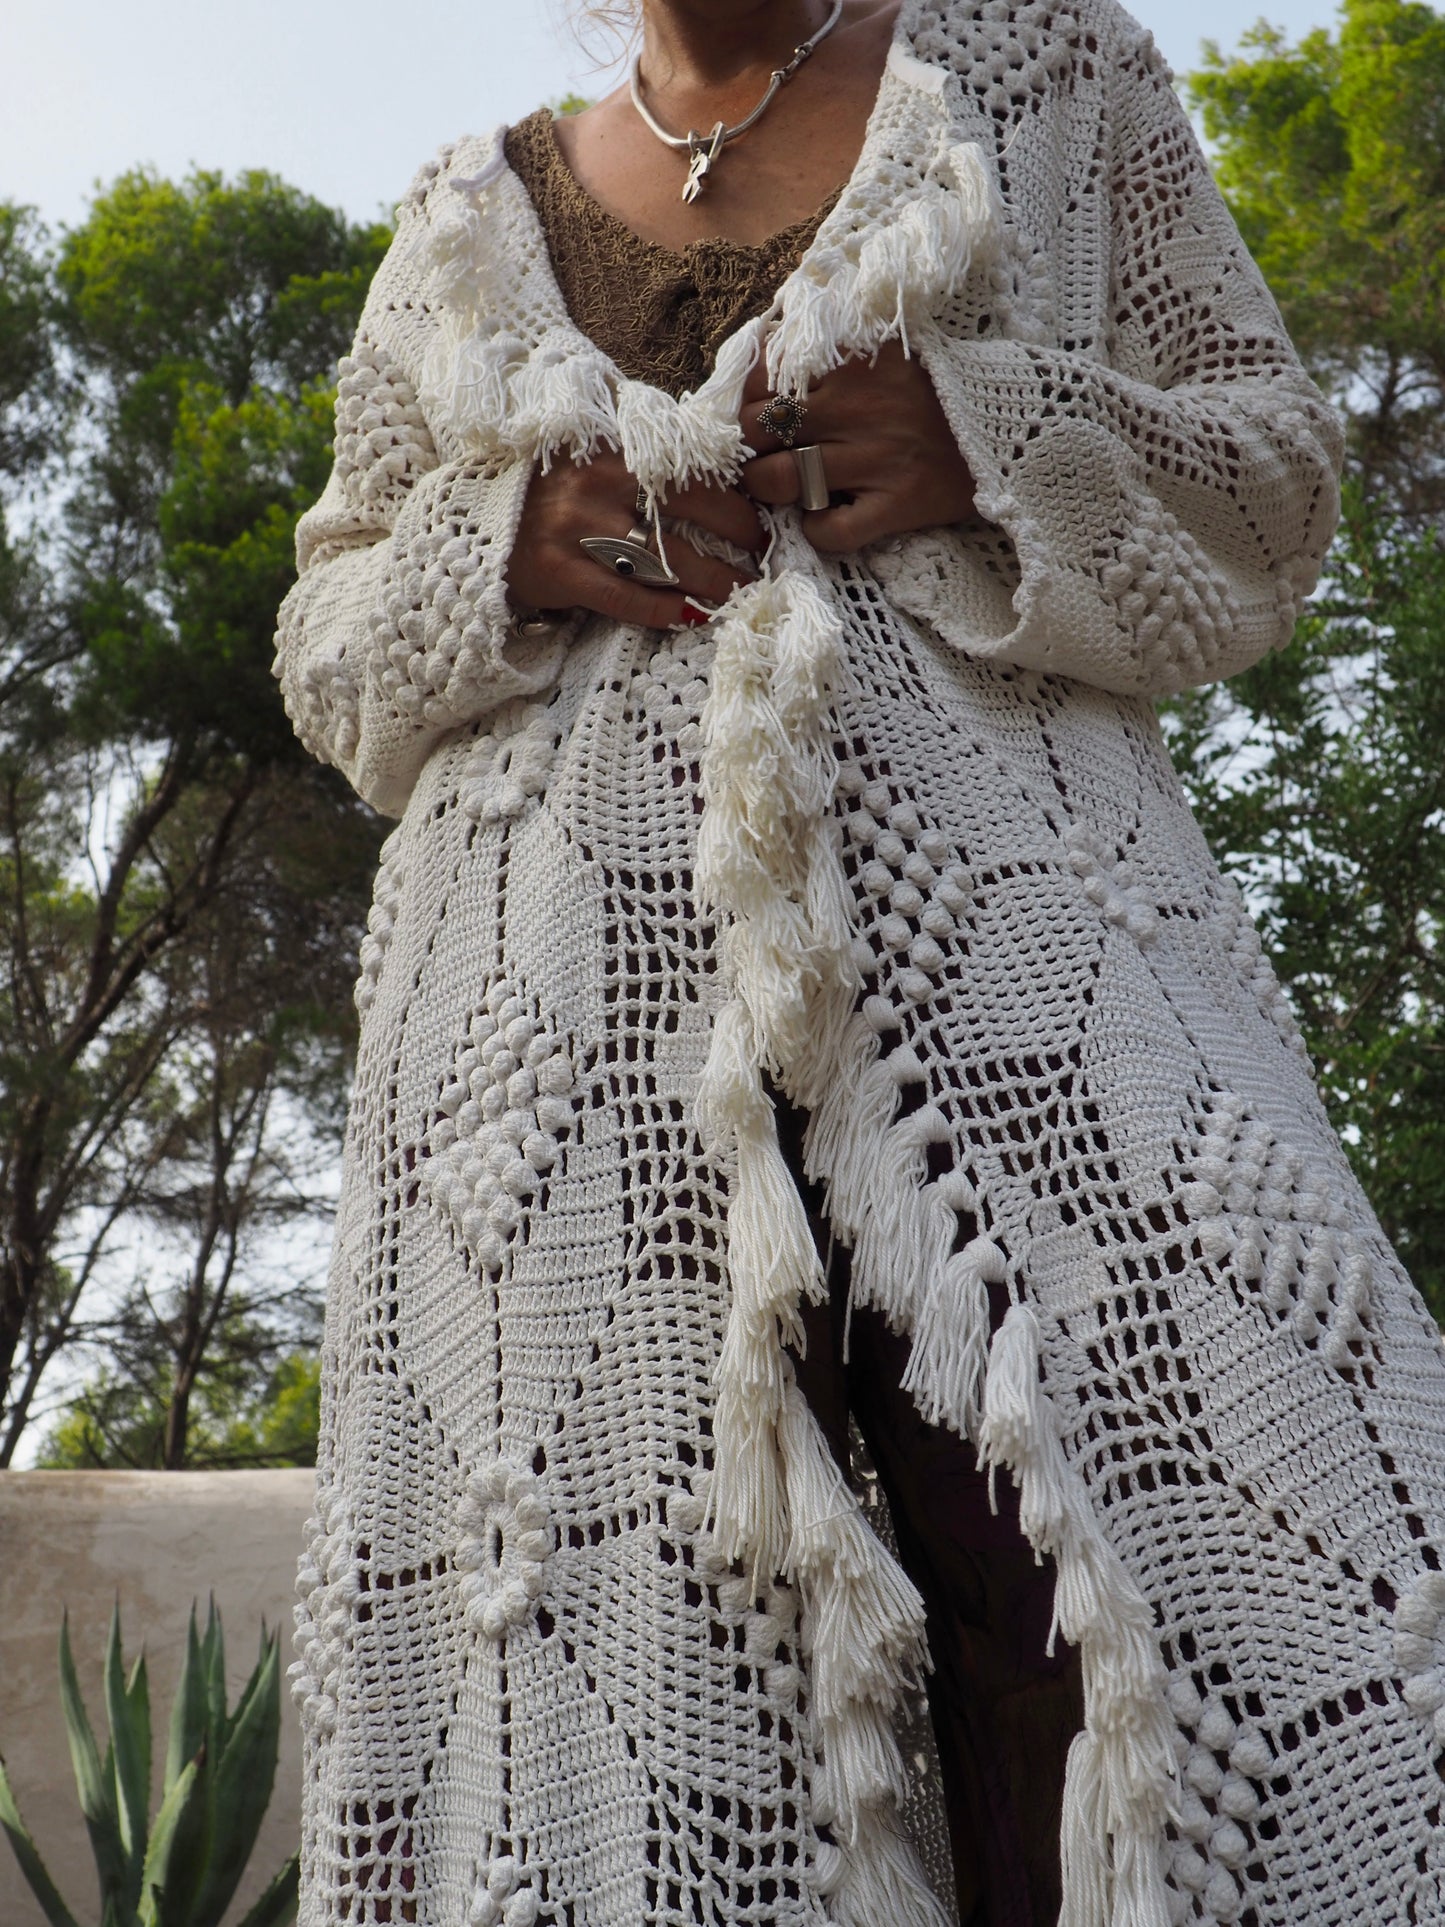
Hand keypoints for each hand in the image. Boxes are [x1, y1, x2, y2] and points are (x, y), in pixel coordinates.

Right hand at [505, 446, 762, 627]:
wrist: (472, 521)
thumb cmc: (546, 489)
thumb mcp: (589, 453)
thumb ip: (640, 455)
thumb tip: (713, 468)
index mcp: (610, 448)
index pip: (689, 472)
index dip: (733, 499)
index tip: (761, 517)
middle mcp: (595, 485)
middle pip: (685, 515)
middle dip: (734, 540)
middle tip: (761, 558)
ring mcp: (574, 530)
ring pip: (662, 560)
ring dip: (710, 580)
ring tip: (739, 592)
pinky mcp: (559, 572)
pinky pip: (624, 597)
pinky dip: (662, 609)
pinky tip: (690, 616)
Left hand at [740, 341, 977, 551]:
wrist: (1011, 423)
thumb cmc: (935, 388)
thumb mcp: (883, 348)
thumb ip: (829, 348)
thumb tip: (765, 352)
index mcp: (850, 360)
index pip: (762, 376)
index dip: (745, 400)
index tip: (754, 411)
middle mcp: (856, 406)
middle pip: (758, 431)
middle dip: (747, 447)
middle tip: (761, 454)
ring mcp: (876, 458)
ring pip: (781, 480)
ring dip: (769, 489)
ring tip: (784, 486)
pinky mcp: (898, 504)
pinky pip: (830, 531)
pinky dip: (817, 531)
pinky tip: (825, 519)